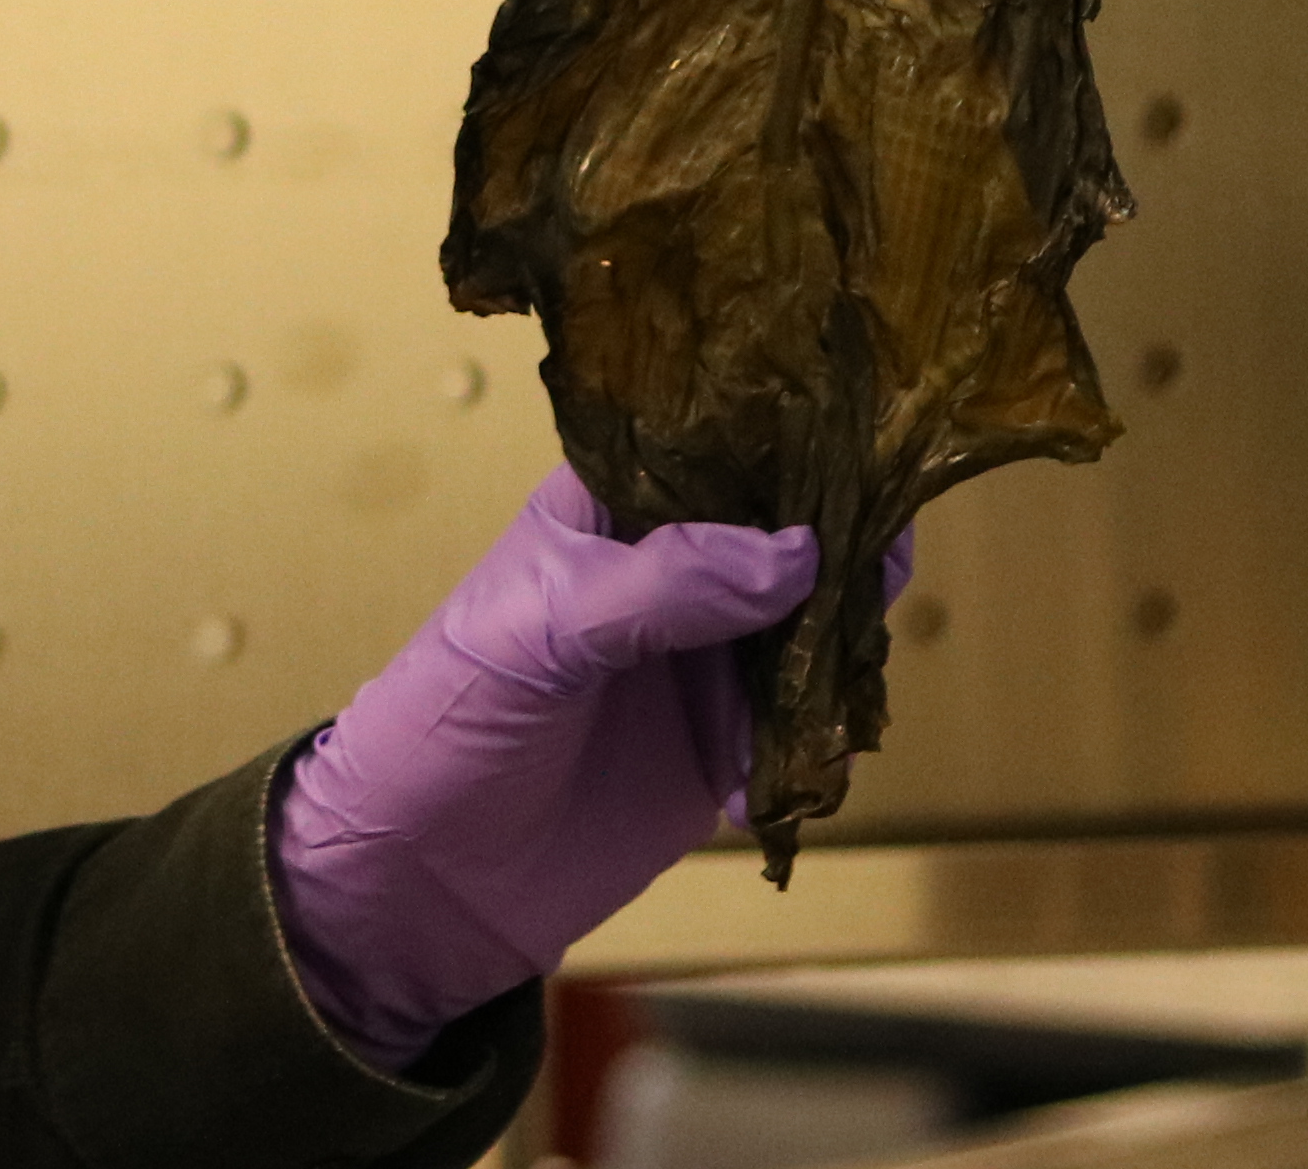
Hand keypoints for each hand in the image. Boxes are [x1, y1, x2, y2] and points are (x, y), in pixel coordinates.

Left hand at [265, 466, 858, 1072]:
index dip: (788, 429)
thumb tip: (797, 554)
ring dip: (842, 641)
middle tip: (885, 559)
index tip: (865, 435)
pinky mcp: (725, 743)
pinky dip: (822, 733)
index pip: (715, 437)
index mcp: (614, 502)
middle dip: (840, 539)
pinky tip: (801, 755)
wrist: (422, 878)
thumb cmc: (448, 718)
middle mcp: (671, 565)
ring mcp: (704, 655)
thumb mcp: (541, 628)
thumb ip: (665, 585)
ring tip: (851, 664)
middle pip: (785, 526)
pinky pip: (804, 720)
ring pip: (811, 621)